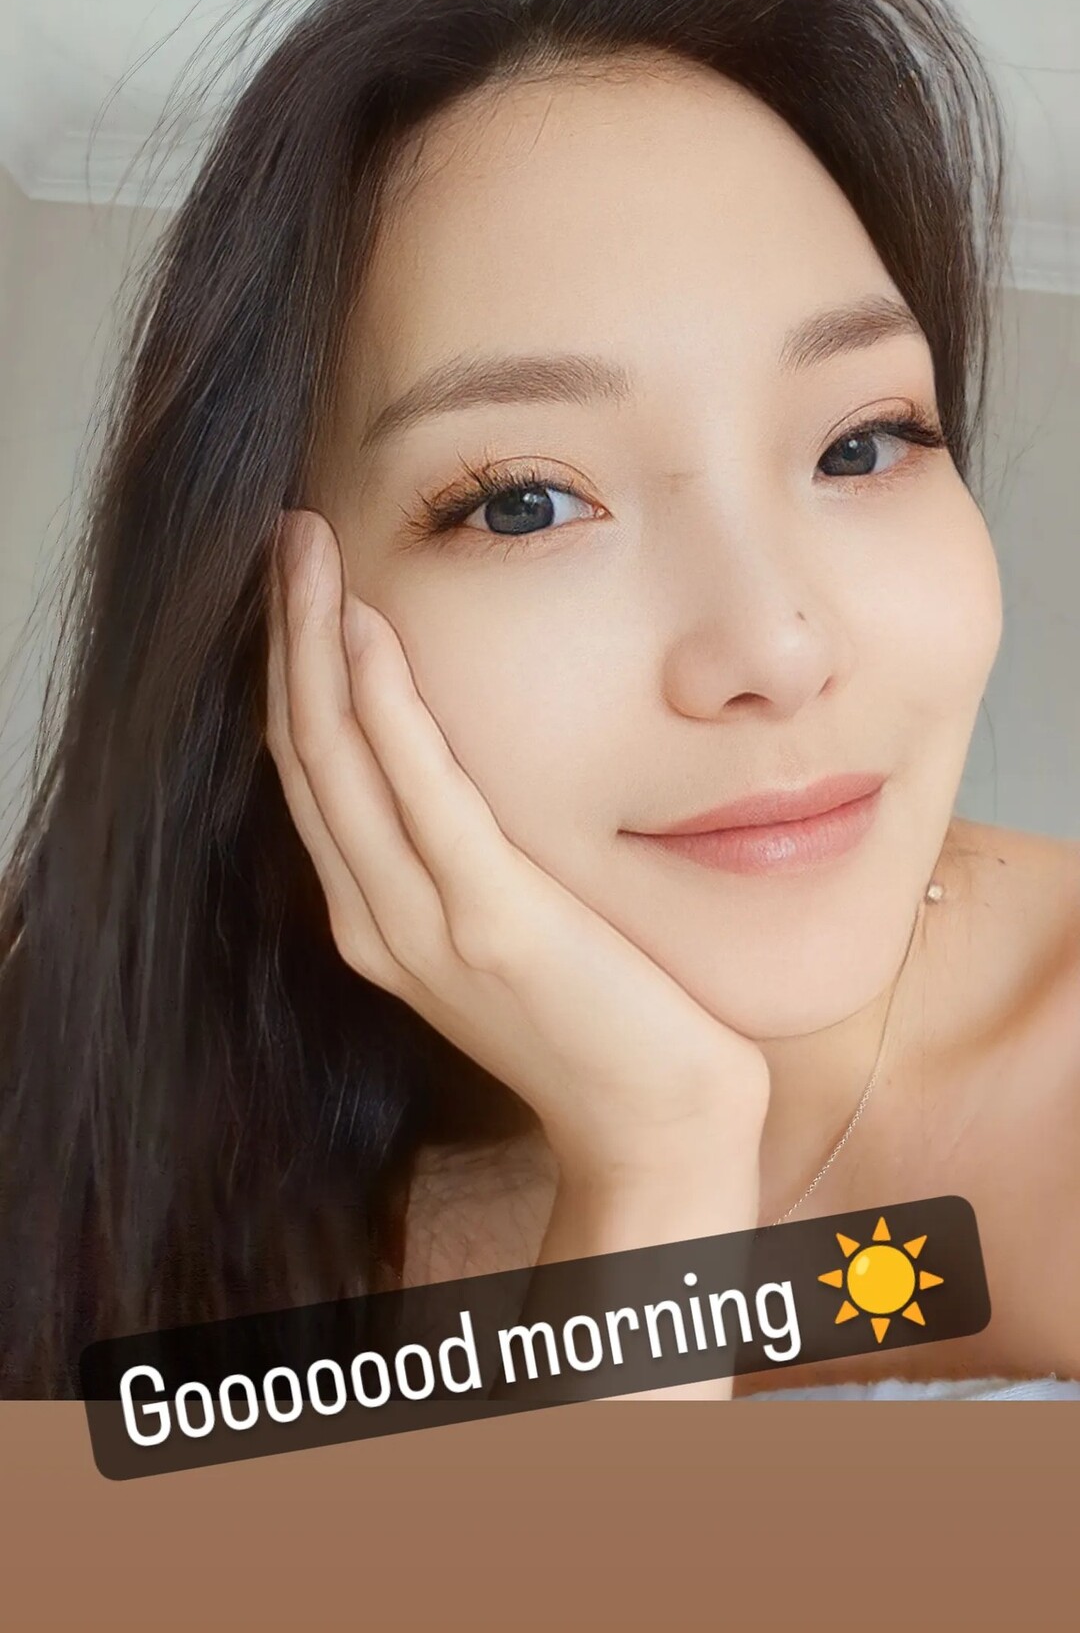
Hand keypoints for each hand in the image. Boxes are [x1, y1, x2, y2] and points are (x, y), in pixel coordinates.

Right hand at [266, 510, 768, 1192]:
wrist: (658, 1122)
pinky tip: (373, 630)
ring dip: (315, 643)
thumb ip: (467, 849)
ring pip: (335, 758)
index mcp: (375, 916)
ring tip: (307, 551)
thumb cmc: (604, 1012)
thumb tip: (460, 758)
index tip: (298, 578)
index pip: (310, 768)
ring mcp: (423, 924)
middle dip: (289, 633)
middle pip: (303, 749)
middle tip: (287, 534)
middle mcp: (374, 918)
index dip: (292, 666)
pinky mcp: (489, 922)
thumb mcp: (510, 920)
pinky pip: (419, 794)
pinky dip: (385, 705)